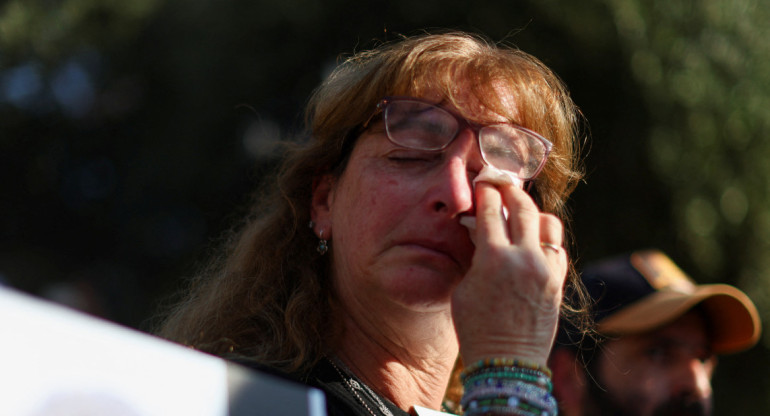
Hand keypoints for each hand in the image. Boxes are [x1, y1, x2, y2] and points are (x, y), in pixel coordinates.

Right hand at [451, 182, 567, 365]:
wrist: (506, 361)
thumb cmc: (475, 328)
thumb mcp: (464, 288)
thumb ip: (475, 255)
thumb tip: (481, 232)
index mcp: (493, 259)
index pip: (491, 209)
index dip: (486, 190)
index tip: (482, 182)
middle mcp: (524, 259)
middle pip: (523, 206)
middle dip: (511, 190)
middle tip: (502, 183)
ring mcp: (545, 270)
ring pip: (547, 222)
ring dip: (533, 211)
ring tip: (521, 210)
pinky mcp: (558, 282)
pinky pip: (556, 246)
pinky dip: (545, 237)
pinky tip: (533, 238)